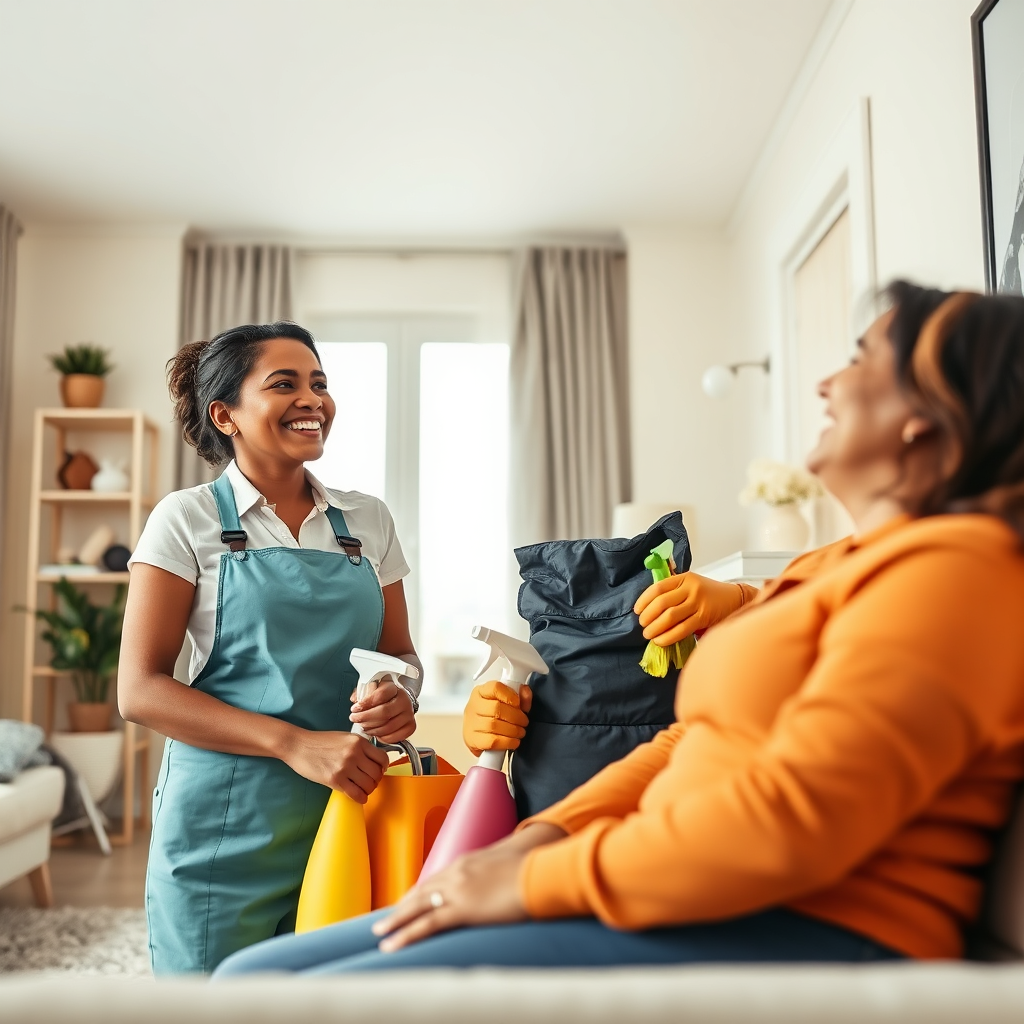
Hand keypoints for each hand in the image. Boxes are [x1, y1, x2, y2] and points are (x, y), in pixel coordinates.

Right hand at [281, 730, 388, 802]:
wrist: (299, 746)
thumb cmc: (320, 742)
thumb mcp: (345, 737)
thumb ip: (360, 747)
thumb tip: (374, 761)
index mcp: (358, 742)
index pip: (382, 758)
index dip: (383, 767)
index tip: (379, 771)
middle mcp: (354, 753)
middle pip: (377, 774)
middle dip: (375, 780)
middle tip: (369, 782)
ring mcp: (345, 767)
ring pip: (369, 785)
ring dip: (368, 790)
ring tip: (362, 789)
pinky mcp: (335, 780)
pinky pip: (356, 794)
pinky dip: (361, 798)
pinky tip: (358, 796)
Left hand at [349, 679, 415, 743]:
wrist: (399, 702)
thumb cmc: (383, 697)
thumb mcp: (372, 689)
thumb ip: (362, 693)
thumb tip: (355, 699)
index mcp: (395, 689)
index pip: (380, 695)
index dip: (365, 703)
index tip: (355, 708)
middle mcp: (404, 701)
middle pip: (384, 712)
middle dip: (366, 718)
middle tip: (355, 719)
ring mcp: (409, 715)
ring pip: (388, 727)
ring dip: (372, 729)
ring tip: (364, 727)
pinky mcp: (410, 727)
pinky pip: (394, 737)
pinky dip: (381, 738)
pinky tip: (375, 733)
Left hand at [372, 823, 566, 950]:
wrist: (541, 870)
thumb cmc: (531, 870)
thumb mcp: (506, 869)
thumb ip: (493, 877)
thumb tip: (494, 887)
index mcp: (466, 862)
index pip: (434, 879)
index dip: (417, 894)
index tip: (405, 903)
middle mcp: (456, 872)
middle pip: (421, 891)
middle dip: (402, 907)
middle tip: (384, 921)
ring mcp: (458, 889)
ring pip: (418, 907)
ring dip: (396, 922)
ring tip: (380, 934)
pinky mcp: (463, 908)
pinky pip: (427, 924)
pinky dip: (407, 934)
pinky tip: (393, 944)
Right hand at [462, 680, 531, 756]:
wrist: (477, 735)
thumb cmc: (493, 716)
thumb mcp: (506, 701)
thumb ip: (520, 696)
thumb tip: (526, 693)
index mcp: (481, 692)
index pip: (495, 688)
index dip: (510, 695)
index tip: (518, 703)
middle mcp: (474, 706)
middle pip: (496, 708)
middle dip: (516, 716)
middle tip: (524, 721)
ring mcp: (472, 723)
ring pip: (494, 725)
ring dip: (513, 730)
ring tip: (521, 732)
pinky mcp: (473, 740)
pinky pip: (492, 741)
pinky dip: (507, 742)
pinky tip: (514, 741)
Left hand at [634, 572, 744, 645]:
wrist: (735, 599)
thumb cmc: (709, 593)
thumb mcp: (691, 584)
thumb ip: (673, 590)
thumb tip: (648, 605)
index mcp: (684, 578)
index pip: (658, 587)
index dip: (644, 600)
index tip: (637, 610)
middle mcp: (691, 588)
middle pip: (661, 602)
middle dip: (648, 616)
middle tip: (642, 624)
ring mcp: (698, 603)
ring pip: (670, 616)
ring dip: (655, 627)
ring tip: (648, 634)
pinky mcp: (704, 618)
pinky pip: (682, 629)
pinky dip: (668, 637)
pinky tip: (660, 641)